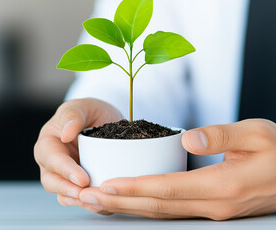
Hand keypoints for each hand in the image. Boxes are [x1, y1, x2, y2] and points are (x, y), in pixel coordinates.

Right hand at [34, 98, 121, 213]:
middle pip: (51, 181)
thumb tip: (65, 133)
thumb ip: (73, 115)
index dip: (64, 169)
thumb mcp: (83, 106)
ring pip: (63, 194)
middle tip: (86, 193)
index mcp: (48, 141)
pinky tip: (102, 205)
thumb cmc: (90, 112)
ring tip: (96, 202)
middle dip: (68, 190)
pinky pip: (78, 199)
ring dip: (78, 201)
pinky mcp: (78, 185)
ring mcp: (65, 175)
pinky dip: (88, 204)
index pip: (50, 157)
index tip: (82, 178)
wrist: (106, 121)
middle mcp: (52, 161)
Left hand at [78, 119, 275, 219]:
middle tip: (89, 197)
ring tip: (100, 200)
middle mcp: (213, 205)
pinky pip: (171, 210)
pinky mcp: (211, 209)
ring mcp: (212, 211)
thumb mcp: (257, 134)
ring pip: (161, 212)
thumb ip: (222, 135)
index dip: (135, 187)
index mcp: (222, 186)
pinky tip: (131, 201)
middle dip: (121, 202)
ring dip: (129, 207)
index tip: (107, 184)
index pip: (167, 189)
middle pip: (157, 206)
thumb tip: (189, 138)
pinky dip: (146, 206)